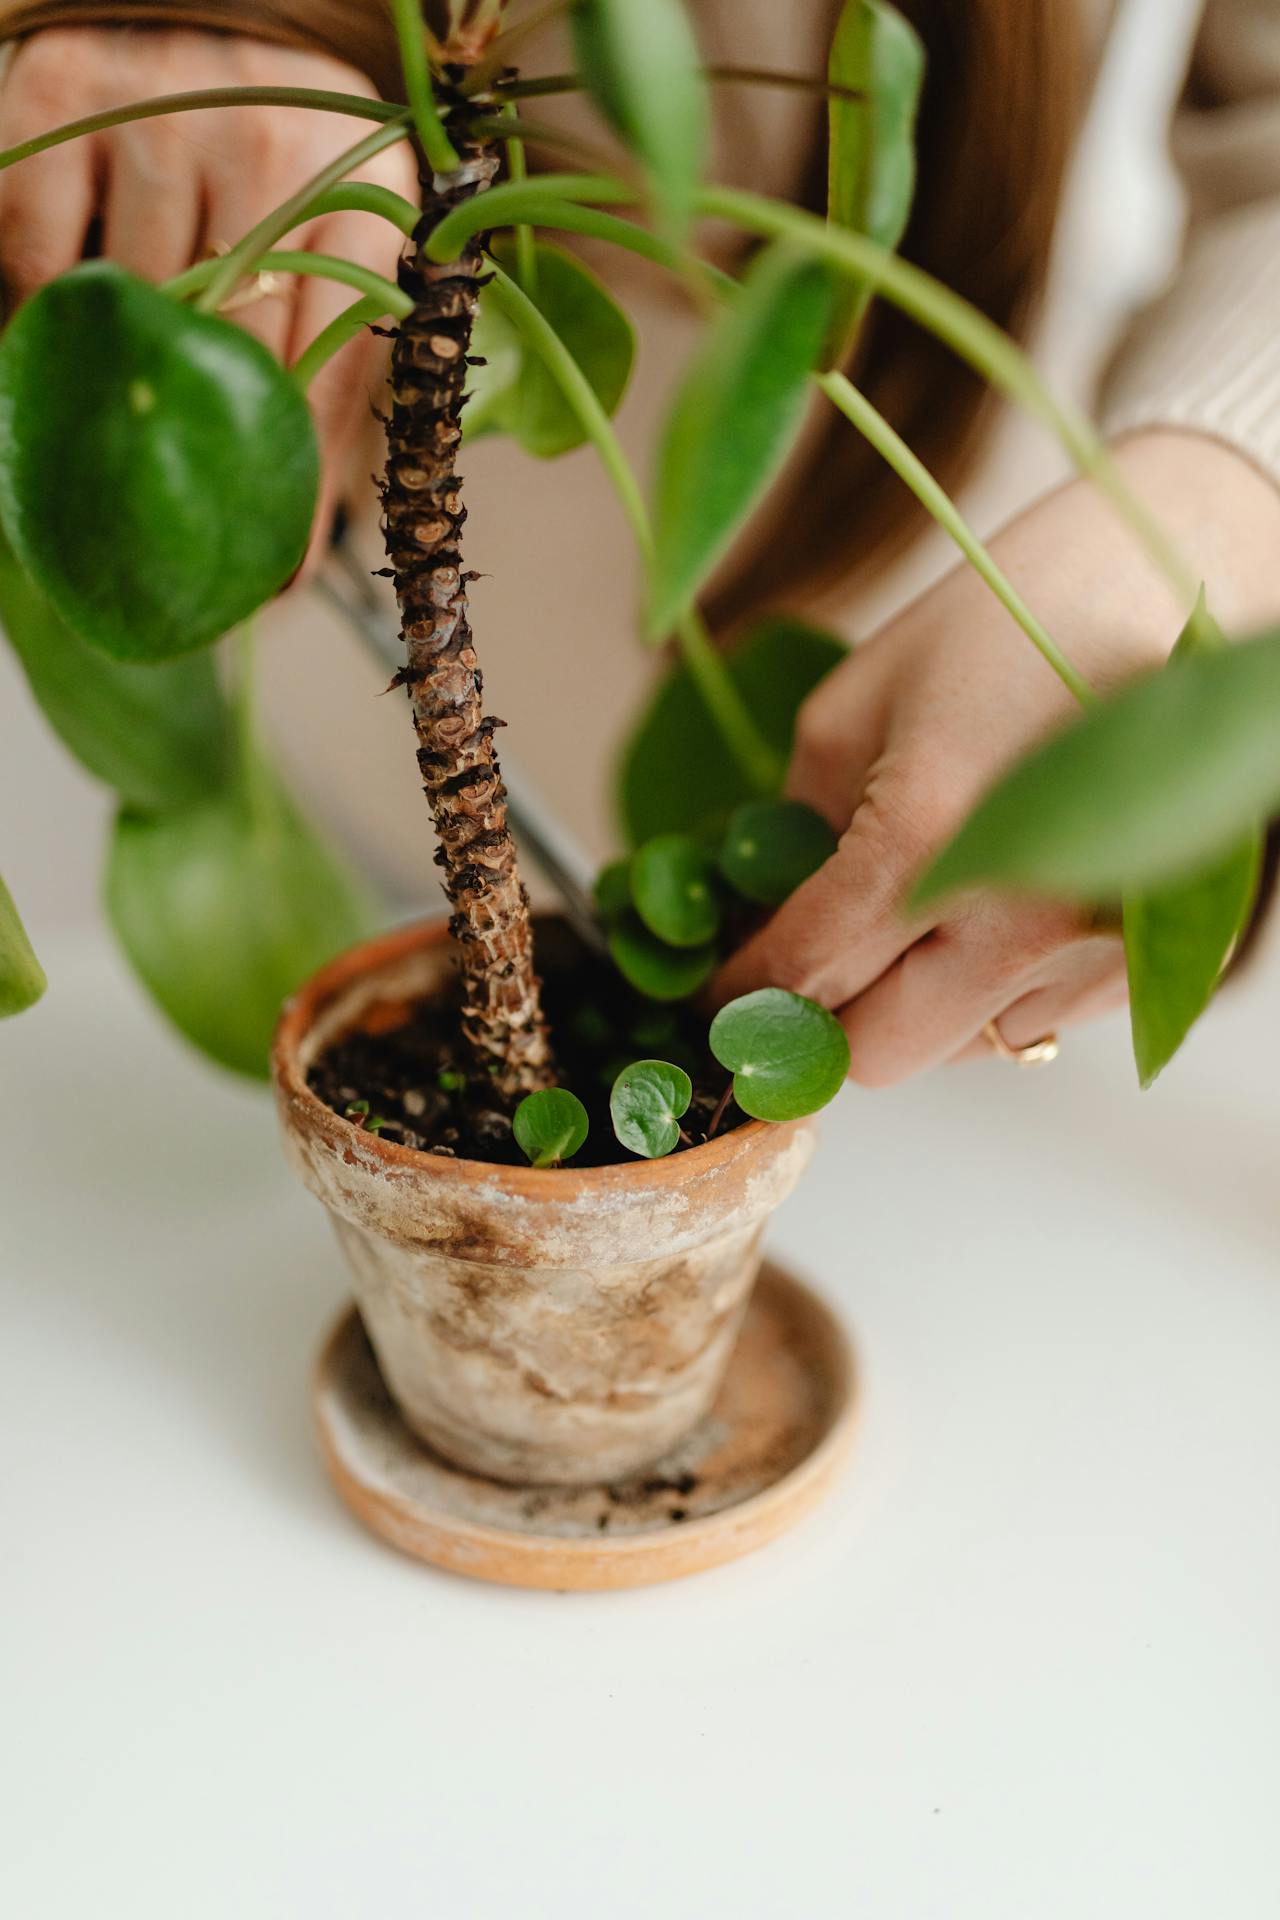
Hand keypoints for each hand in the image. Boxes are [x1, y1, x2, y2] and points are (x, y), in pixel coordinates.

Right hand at [0, 27, 417, 566]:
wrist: (180, 4)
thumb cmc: (263, 155)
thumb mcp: (329, 238)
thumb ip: (328, 369)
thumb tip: (299, 543)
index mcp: (364, 195)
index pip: (331, 375)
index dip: (299, 488)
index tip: (273, 578)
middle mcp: (277, 150)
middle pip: (232, 360)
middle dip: (206, 468)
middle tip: (174, 548)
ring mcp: (168, 117)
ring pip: (135, 316)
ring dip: (115, 403)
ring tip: (107, 458)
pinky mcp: (65, 102)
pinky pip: (40, 264)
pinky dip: (36, 329)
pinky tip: (53, 363)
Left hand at [714, 431, 1279, 1083]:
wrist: (1167, 590)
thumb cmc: (1008, 621)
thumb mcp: (856, 702)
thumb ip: (797, 826)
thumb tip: (764, 922)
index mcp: (930, 834)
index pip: (807, 968)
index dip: (746, 993)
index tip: (721, 996)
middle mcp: (1020, 912)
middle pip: (880, 1053)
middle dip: (826, 1022)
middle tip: (807, 974)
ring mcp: (1093, 946)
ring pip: (961, 1049)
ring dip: (918, 1006)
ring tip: (920, 916)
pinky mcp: (1143, 958)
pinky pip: (1034, 1019)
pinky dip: (993, 988)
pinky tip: (998, 905)